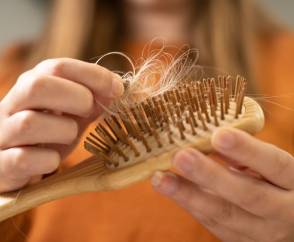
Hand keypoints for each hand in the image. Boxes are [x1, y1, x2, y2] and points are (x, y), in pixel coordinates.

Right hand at [0, 58, 123, 191]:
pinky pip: (22, 159)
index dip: (93, 75)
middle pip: (36, 86)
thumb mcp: (72, 112)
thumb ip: (93, 100)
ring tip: (69, 136)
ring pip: (29, 123)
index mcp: (30, 86)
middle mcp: (11, 105)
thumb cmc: (49, 134)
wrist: (17, 164)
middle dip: (75, 97)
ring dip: (63, 130)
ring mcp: (3, 134)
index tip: (118, 88)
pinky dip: (48, 160)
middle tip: (89, 110)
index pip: (57, 66)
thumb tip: (119, 88)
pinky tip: (53, 160)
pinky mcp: (2, 165)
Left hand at [152, 127, 293, 241]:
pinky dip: (190, 206)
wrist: (292, 222)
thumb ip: (248, 155)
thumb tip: (213, 139)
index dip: (247, 150)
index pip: (274, 165)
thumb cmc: (278, 183)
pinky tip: (170, 190)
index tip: (218, 134)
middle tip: (181, 157)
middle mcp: (282, 212)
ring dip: (188, 196)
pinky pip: (214, 225)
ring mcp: (263, 233)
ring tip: (161, 178)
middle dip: (210, 176)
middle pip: (246, 195)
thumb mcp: (273, 167)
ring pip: (223, 216)